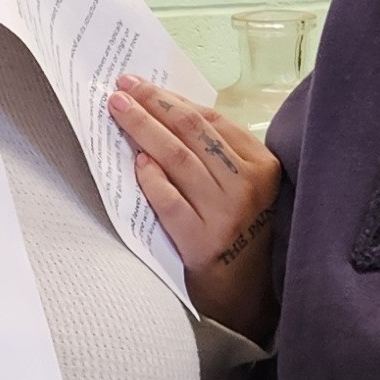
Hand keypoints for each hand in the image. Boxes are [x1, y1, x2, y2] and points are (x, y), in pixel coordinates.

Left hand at [109, 74, 279, 340]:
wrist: (247, 295)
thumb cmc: (239, 232)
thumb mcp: (243, 187)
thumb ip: (217, 154)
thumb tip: (164, 112)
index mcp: (262, 165)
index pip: (211, 120)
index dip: (172, 98)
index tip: (140, 85)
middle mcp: (248, 185)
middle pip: (192, 132)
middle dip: (152, 104)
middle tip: (120, 88)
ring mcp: (227, 214)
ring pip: (178, 159)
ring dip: (143, 130)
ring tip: (117, 111)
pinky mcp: (204, 242)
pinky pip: (170, 202)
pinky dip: (151, 179)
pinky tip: (136, 162)